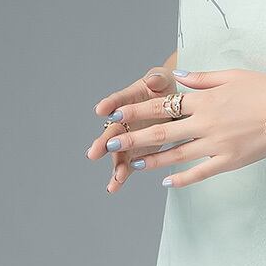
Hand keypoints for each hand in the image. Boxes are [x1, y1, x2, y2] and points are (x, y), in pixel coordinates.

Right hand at [89, 66, 177, 193]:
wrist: (172, 102)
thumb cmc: (163, 86)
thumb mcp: (162, 79)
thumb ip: (158, 79)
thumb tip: (154, 79)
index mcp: (129, 99)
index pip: (118, 100)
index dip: (110, 104)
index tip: (100, 110)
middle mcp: (124, 120)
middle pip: (112, 131)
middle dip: (104, 143)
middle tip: (94, 153)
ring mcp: (128, 137)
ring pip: (118, 152)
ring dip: (116, 165)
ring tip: (115, 179)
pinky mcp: (136, 151)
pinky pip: (128, 165)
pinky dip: (121, 176)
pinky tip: (114, 187)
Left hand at [90, 68, 265, 187]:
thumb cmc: (265, 88)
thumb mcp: (233, 75)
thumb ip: (203, 78)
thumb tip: (179, 76)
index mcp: (205, 100)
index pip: (163, 106)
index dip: (138, 111)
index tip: (117, 115)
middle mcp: (206, 123)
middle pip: (162, 132)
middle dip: (133, 138)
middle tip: (111, 144)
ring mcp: (216, 145)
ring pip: (176, 155)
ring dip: (152, 160)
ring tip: (133, 164)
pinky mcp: (229, 161)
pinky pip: (200, 172)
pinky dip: (182, 179)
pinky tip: (166, 183)